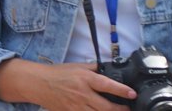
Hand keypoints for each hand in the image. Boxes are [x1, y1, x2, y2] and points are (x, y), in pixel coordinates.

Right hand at [10, 61, 135, 110]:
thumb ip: (94, 68)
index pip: (107, 85)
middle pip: (106, 106)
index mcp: (84, 79)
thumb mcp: (77, 66)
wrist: (39, 83)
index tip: (132, 94)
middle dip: (120, 109)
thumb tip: (109, 69)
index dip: (121, 90)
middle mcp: (82, 94)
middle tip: (128, 108)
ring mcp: (76, 107)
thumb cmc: (58, 73)